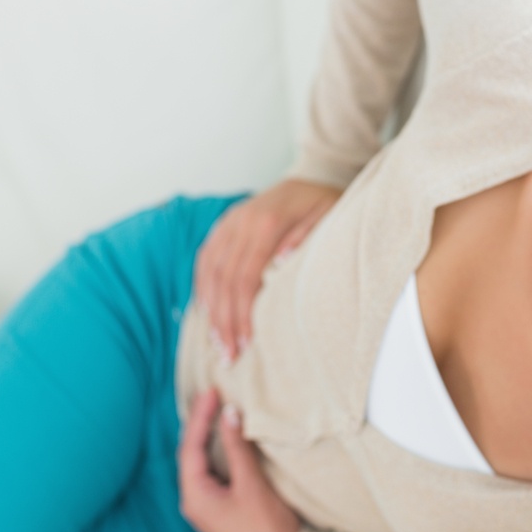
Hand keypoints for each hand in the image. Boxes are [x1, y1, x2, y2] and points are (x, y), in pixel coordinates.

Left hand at [178, 390, 300, 531]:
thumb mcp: (251, 484)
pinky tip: (228, 437)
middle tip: (211, 394)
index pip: (190, 448)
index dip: (199, 417)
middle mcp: (196, 501)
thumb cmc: (267, 528)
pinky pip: (216, 470)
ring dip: (209, 435)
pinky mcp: (224, 507)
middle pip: (192, 454)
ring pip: (203, 462)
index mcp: (195, 497)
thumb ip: (237, 448)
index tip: (211, 391)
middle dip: (200, 423)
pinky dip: (220, 450)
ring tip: (217, 408)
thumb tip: (229, 413)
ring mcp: (209, 506)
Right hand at [194, 178, 341, 361]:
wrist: (312, 177)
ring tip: (218, 343)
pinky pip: (205, 259)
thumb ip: (305, 239)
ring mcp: (229, 222)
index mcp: (266, 222)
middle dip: (225, 321)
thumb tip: (281, 265)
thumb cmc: (325, 205)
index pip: (245, 277)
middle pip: (224, 280)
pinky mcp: (223, 226)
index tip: (246, 342)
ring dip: (212, 311)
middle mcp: (241, 221)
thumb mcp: (328, 218)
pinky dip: (203, 288)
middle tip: (229, 355)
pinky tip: (208, 314)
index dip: (242, 313)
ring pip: (210, 272)